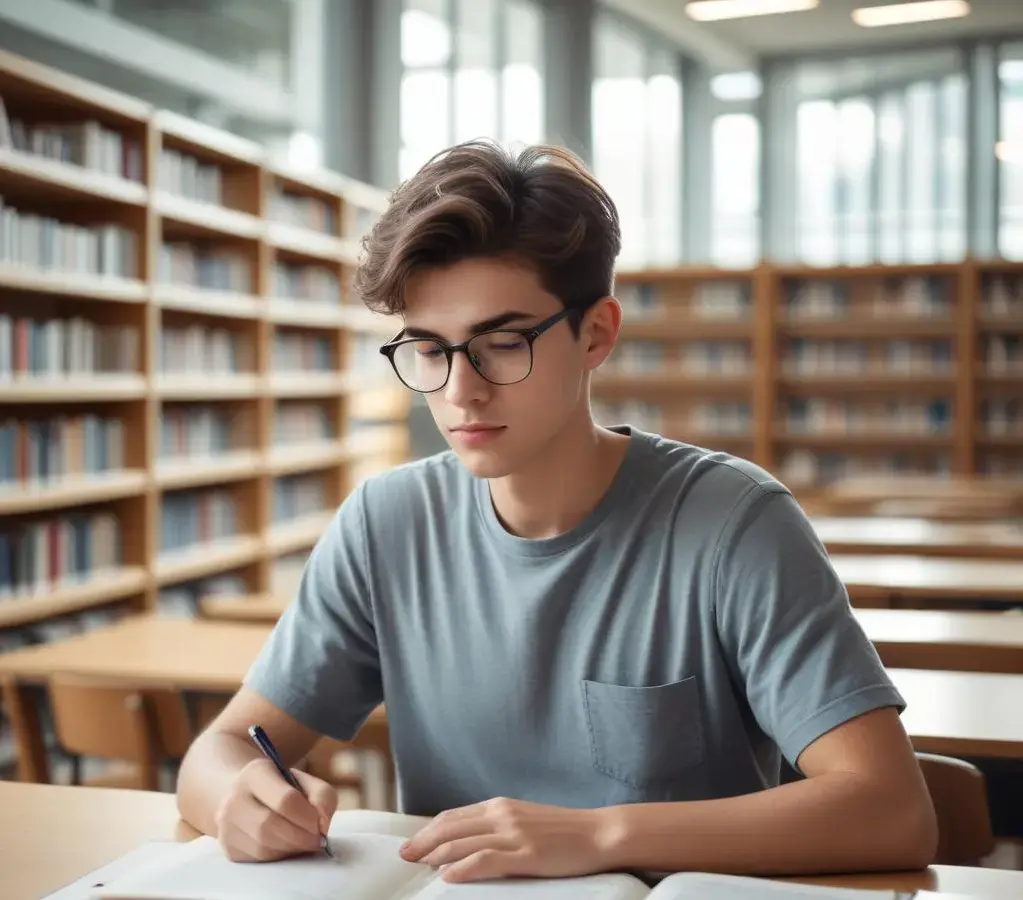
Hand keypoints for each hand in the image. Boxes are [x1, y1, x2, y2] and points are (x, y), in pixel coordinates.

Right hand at [214, 758, 337, 861]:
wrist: (245, 795)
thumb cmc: (281, 788)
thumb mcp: (304, 780)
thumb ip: (322, 796)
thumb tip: (322, 826)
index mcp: (255, 773)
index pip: (285, 800)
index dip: (307, 818)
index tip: (320, 825)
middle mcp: (234, 798)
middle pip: (270, 826)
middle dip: (300, 838)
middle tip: (317, 841)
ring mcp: (226, 824)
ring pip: (263, 847)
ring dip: (290, 850)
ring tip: (303, 843)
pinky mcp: (227, 847)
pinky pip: (257, 859)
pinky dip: (278, 857)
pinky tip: (286, 847)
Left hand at [398, 797, 611, 882]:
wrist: (598, 833)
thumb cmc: (563, 831)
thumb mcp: (525, 820)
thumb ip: (498, 826)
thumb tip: (469, 842)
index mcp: (501, 806)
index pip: (454, 816)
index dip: (429, 830)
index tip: (412, 843)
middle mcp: (502, 814)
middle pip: (451, 827)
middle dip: (424, 841)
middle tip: (404, 856)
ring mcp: (514, 834)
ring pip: (463, 842)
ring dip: (436, 855)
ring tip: (418, 866)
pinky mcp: (526, 854)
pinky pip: (486, 859)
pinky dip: (463, 867)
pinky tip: (447, 876)